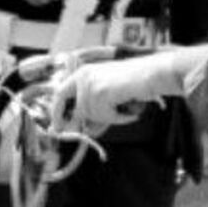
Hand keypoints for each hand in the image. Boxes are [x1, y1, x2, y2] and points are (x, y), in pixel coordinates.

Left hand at [51, 58, 168, 135]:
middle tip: (75, 133)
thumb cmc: (134, 82)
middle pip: (73, 108)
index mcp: (83, 73)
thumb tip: (84, 130)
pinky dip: (119, 117)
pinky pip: (105, 117)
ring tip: (124, 108)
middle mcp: (84, 77)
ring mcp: (91, 85)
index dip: (56, 110)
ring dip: (110, 118)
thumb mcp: (108, 94)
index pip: (60, 93)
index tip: (56, 125)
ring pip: (92, 116)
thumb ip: (94, 109)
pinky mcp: (100, 93)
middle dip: (72, 123)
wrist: (151, 73)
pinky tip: (129, 108)